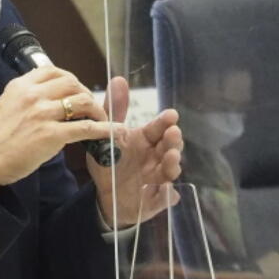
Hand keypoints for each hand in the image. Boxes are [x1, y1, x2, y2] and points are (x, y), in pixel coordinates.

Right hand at [0, 67, 112, 193]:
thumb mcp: (6, 105)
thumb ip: (26, 97)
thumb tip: (47, 97)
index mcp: (21, 86)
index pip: (54, 71)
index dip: (71, 80)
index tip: (77, 90)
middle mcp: (33, 95)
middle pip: (73, 83)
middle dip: (87, 93)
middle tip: (91, 107)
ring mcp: (42, 114)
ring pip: (82, 101)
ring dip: (97, 110)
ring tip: (101, 120)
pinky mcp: (51, 135)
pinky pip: (86, 127)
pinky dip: (105, 129)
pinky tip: (114, 131)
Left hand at [89, 76, 183, 227]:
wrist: (106, 196)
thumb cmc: (110, 162)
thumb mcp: (107, 136)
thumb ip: (114, 109)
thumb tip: (118, 79)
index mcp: (145, 140)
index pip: (158, 128)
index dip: (165, 122)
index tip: (171, 115)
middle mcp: (156, 158)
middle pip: (169, 147)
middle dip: (173, 141)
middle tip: (172, 134)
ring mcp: (158, 179)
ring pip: (170, 171)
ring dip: (173, 165)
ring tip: (171, 158)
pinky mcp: (156, 200)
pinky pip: (165, 199)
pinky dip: (168, 197)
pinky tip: (168, 194)